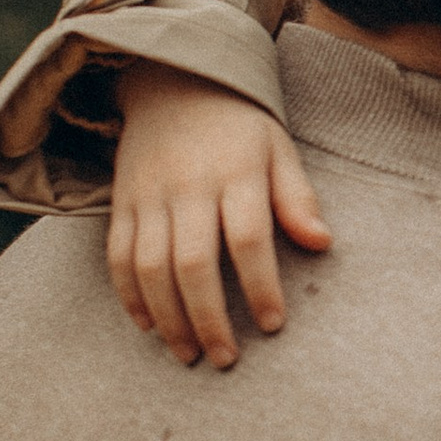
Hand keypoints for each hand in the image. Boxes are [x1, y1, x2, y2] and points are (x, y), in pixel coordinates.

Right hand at [110, 66, 330, 368]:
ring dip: (168, 318)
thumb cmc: (239, 126)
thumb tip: (322, 243)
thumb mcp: (278, 149)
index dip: (261, 286)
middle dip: (208, 318)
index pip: (249, 239)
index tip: (272, 326)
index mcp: (236, 173)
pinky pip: (118, 256)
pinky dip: (129, 296)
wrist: (173, 82)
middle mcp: (188, 187)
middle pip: (193, 263)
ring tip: (189, 355)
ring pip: (150, 267)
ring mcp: (149, 195)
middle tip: (226, 359)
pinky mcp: (122, 202)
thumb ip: (298, 197)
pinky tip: (149, 326)